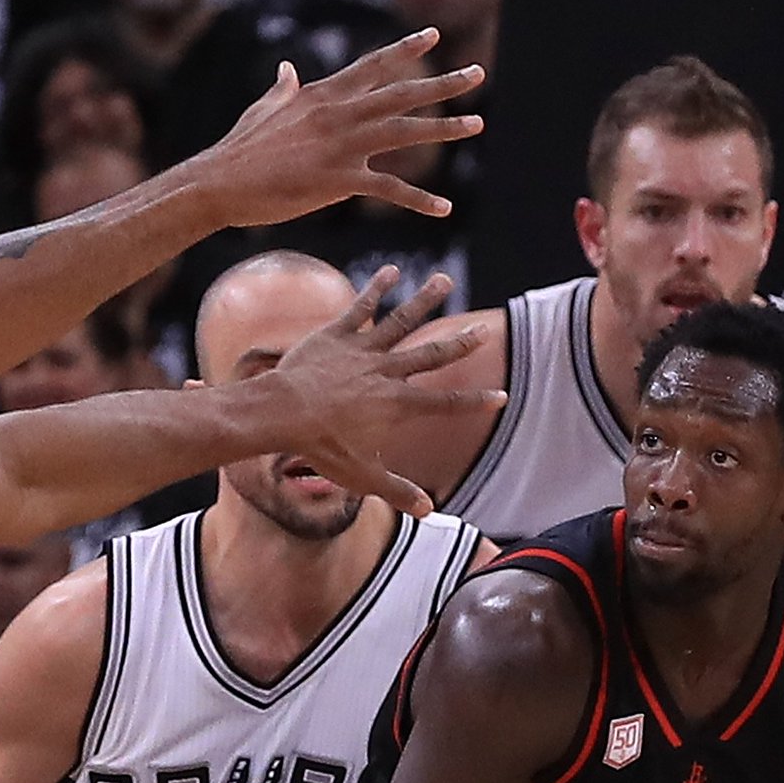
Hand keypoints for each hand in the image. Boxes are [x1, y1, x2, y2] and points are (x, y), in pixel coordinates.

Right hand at [194, 29, 484, 226]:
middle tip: (476, 73)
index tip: (433, 35)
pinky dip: (419, 200)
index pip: (373, 66)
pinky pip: (390, 189)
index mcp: (322, 95)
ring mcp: (340, 145)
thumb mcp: (264, 110)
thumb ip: (283, 89)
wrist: (219, 183)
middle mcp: (338, 113)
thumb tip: (286, 69)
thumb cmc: (238, 150)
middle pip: (400, 92)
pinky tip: (444, 208)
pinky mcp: (338, 181)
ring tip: (476, 124)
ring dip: (444, 128)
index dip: (405, 50)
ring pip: (404, 130)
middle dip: (442, 83)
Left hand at [266, 266, 502, 514]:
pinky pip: (361, 308)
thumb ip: (397, 490)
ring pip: (401, 321)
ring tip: (445, 281)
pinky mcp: (337, 335)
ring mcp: (363, 350)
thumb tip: (429, 511)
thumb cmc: (320, 447)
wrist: (282, 414)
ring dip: (425, 300)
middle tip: (484, 331)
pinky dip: (376, 289)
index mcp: (396, 405)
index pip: (444, 404)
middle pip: (430, 355)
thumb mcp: (361, 476)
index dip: (474, 402)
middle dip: (460, 344)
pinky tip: (393, 271)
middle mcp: (386, 373)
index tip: (501, 396)